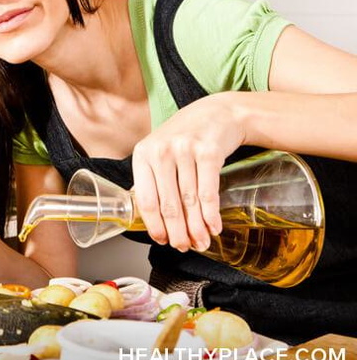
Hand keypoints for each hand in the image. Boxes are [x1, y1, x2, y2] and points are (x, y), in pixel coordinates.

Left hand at [131, 93, 245, 251]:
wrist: (217, 112)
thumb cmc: (184, 137)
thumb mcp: (159, 150)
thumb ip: (150, 178)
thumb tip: (145, 215)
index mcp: (143, 154)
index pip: (145, 199)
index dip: (154, 225)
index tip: (161, 240)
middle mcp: (161, 151)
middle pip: (168, 204)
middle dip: (177, 232)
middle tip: (183, 247)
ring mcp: (185, 151)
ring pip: (190, 201)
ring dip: (196, 228)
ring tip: (200, 243)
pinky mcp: (209, 152)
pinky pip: (208, 192)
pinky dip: (211, 214)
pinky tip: (213, 227)